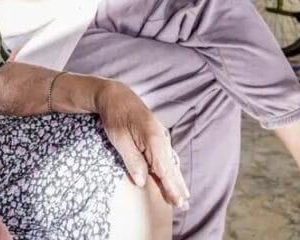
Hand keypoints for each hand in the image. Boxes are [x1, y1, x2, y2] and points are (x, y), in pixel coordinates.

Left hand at [94, 81, 189, 207]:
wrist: (115, 95)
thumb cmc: (114, 116)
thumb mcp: (119, 139)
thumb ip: (132, 160)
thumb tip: (142, 182)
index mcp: (153, 139)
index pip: (164, 169)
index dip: (171, 187)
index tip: (178, 202)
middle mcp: (161, 138)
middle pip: (171, 167)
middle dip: (177, 186)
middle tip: (184, 205)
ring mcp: (160, 136)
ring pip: (170, 161)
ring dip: (176, 179)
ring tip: (183, 196)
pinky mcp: (156, 135)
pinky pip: (165, 155)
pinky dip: (170, 168)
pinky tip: (173, 176)